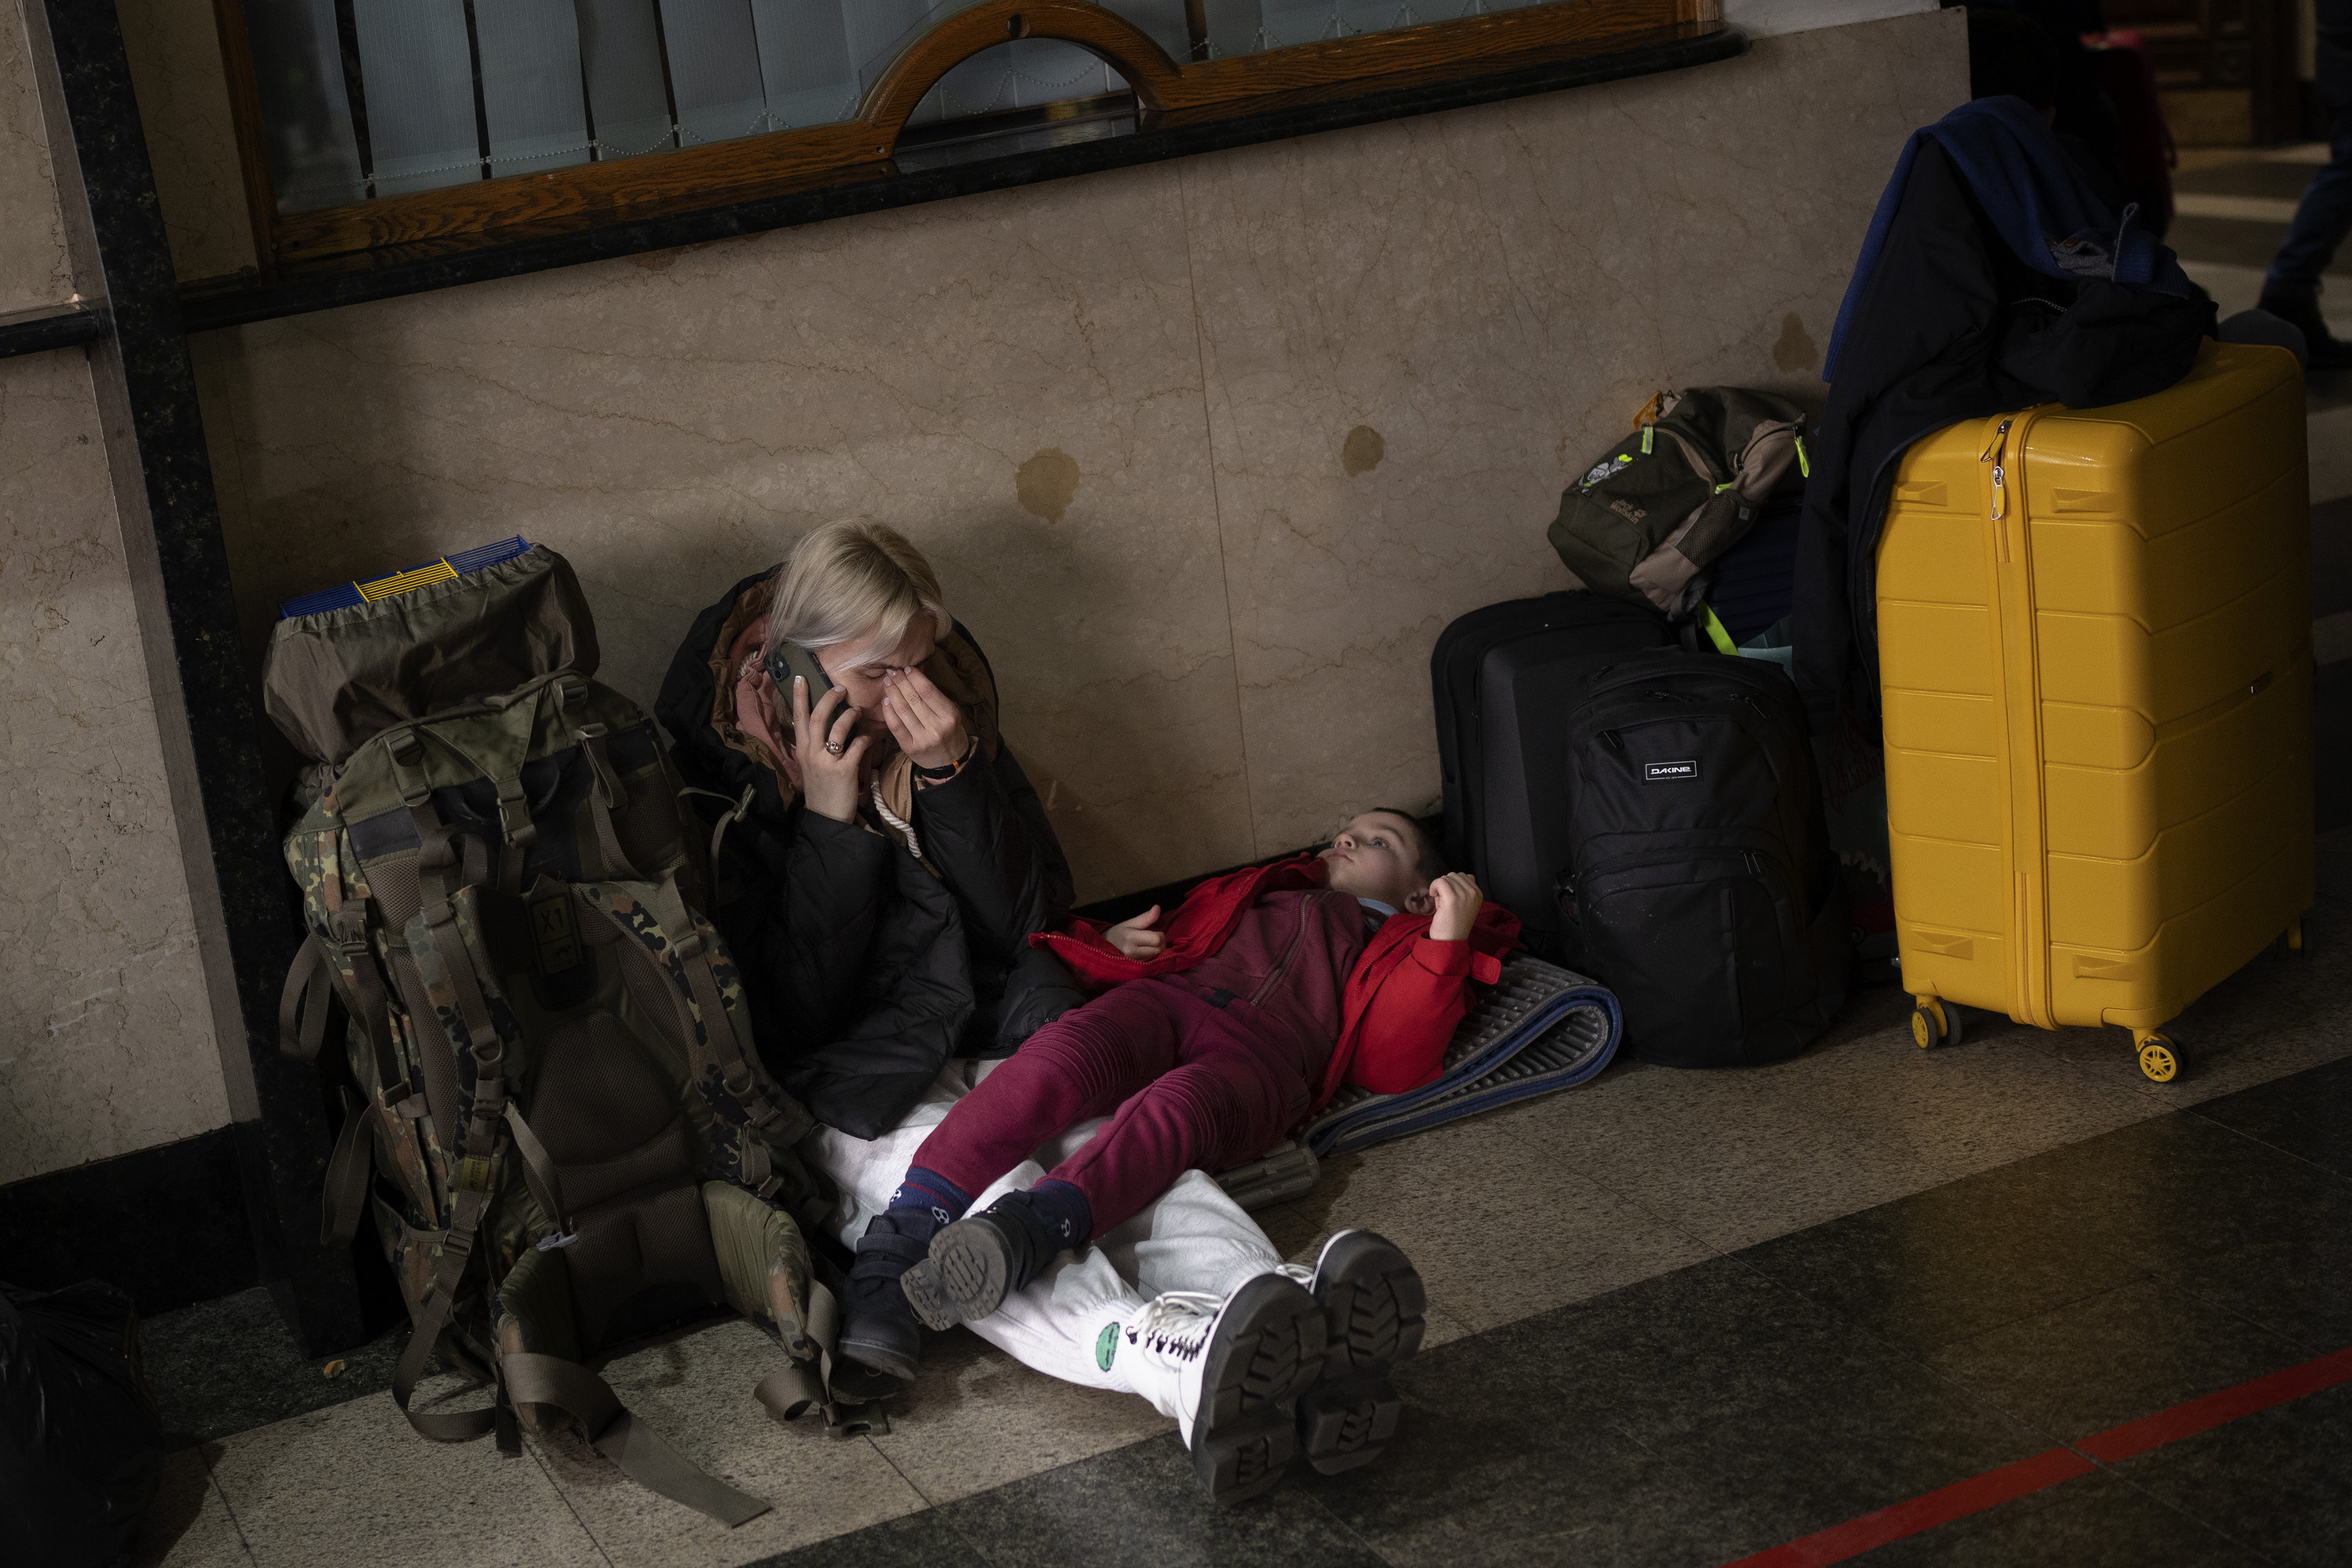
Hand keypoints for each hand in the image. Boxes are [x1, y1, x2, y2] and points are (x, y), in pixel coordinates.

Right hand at [791, 674, 868, 823]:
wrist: (827, 817)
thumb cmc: (822, 789)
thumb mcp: (811, 766)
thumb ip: (815, 745)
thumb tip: (825, 725)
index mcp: (803, 750)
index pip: (798, 717)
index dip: (800, 697)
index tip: (801, 678)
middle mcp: (811, 753)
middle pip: (817, 716)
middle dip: (829, 699)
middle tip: (841, 689)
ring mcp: (827, 762)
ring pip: (838, 728)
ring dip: (850, 715)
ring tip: (858, 711)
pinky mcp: (844, 770)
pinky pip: (857, 746)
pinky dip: (866, 739)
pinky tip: (870, 739)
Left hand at [880, 667, 969, 770]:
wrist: (950, 763)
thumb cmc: (950, 733)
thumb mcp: (951, 715)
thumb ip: (935, 699)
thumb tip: (913, 679)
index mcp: (949, 716)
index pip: (928, 691)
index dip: (915, 677)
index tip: (906, 668)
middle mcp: (936, 728)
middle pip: (913, 699)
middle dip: (901, 682)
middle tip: (892, 672)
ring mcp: (922, 739)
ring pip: (903, 710)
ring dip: (892, 693)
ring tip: (887, 682)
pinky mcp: (910, 748)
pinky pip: (895, 726)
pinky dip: (888, 711)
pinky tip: (885, 701)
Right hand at [1104, 905, 1165, 960]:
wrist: (1102, 949)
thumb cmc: (1118, 934)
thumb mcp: (1130, 923)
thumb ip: (1145, 917)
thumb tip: (1157, 907)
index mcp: (1131, 938)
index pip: (1157, 939)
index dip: (1160, 934)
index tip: (1154, 932)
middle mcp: (1132, 952)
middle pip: (1159, 949)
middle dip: (1160, 943)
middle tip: (1152, 939)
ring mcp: (1133, 962)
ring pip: (1157, 957)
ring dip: (1157, 951)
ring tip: (1148, 946)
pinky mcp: (1135, 970)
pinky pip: (1152, 964)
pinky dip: (1153, 958)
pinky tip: (1146, 954)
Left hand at [1426, 873, 1482, 942]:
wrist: (1450, 941)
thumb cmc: (1452, 923)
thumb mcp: (1462, 904)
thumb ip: (1460, 889)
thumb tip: (1450, 876)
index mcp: (1479, 894)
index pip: (1464, 876)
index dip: (1453, 884)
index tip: (1449, 897)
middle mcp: (1474, 893)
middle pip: (1454, 875)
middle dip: (1446, 885)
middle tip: (1444, 900)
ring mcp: (1464, 895)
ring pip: (1446, 878)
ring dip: (1439, 887)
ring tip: (1441, 902)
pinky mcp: (1452, 899)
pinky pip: (1440, 881)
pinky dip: (1433, 886)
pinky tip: (1433, 895)